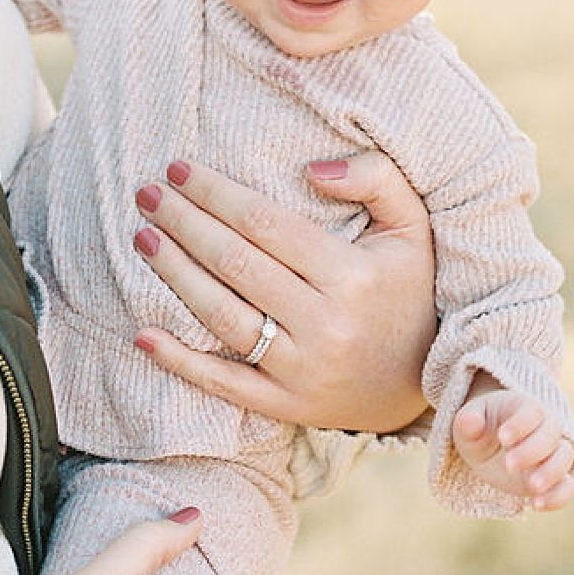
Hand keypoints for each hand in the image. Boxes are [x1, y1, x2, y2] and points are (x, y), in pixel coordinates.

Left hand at [130, 153, 435, 432]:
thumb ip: (376, 178)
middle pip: (235, 263)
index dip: (217, 193)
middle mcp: (325, 324)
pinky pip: (224, 384)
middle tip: (146, 194)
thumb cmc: (410, 288)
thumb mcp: (412, 226)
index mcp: (352, 276)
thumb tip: (312, 169)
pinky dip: (180, 361)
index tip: (180, 169)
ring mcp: (302, 370)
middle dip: (184, 223)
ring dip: (174, 274)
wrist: (430, 378)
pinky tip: (143, 334)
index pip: (265, 224)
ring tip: (143, 238)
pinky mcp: (286, 405)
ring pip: (222, 317)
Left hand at [451, 377, 573, 511]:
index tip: (502, 438)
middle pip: (551, 434)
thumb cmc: (480, 431)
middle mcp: (545, 428)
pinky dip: (558, 496)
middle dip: (532, 451)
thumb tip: (470, 421)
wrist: (490, 450)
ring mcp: (553, 454)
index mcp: (524, 409)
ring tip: (531, 488)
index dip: (520, 424)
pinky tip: (536, 505)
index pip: (532, 411)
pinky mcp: (556, 479)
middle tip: (509, 465)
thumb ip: (468, 423)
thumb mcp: (468, 426)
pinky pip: (567, 486)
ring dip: (550, 473)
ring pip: (564, 458)